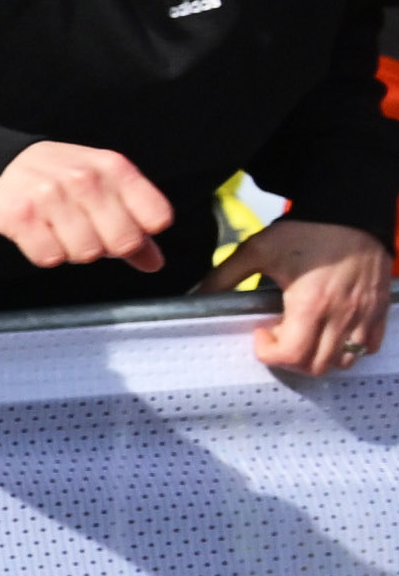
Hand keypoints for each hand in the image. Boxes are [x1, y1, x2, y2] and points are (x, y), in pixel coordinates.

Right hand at [0, 139, 178, 273]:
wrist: (6, 167)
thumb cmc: (65, 182)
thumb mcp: (107, 190)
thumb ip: (134, 225)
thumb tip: (154, 263)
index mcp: (114, 168)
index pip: (157, 219)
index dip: (142, 234)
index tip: (124, 228)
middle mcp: (85, 178)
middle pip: (123, 242)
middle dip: (107, 247)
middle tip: (88, 232)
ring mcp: (51, 194)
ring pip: (85, 253)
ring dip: (73, 251)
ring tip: (60, 230)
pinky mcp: (21, 215)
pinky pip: (49, 257)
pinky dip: (46, 253)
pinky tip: (40, 234)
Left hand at [208, 216, 391, 376]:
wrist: (351, 210)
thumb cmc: (306, 230)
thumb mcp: (258, 250)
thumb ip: (224, 276)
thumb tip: (196, 296)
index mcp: (310, 304)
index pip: (291, 355)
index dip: (268, 352)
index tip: (261, 332)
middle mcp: (341, 315)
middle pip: (316, 365)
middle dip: (291, 360)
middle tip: (279, 335)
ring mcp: (364, 314)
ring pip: (344, 361)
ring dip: (319, 358)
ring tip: (304, 334)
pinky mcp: (379, 308)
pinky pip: (369, 346)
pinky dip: (349, 349)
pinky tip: (332, 332)